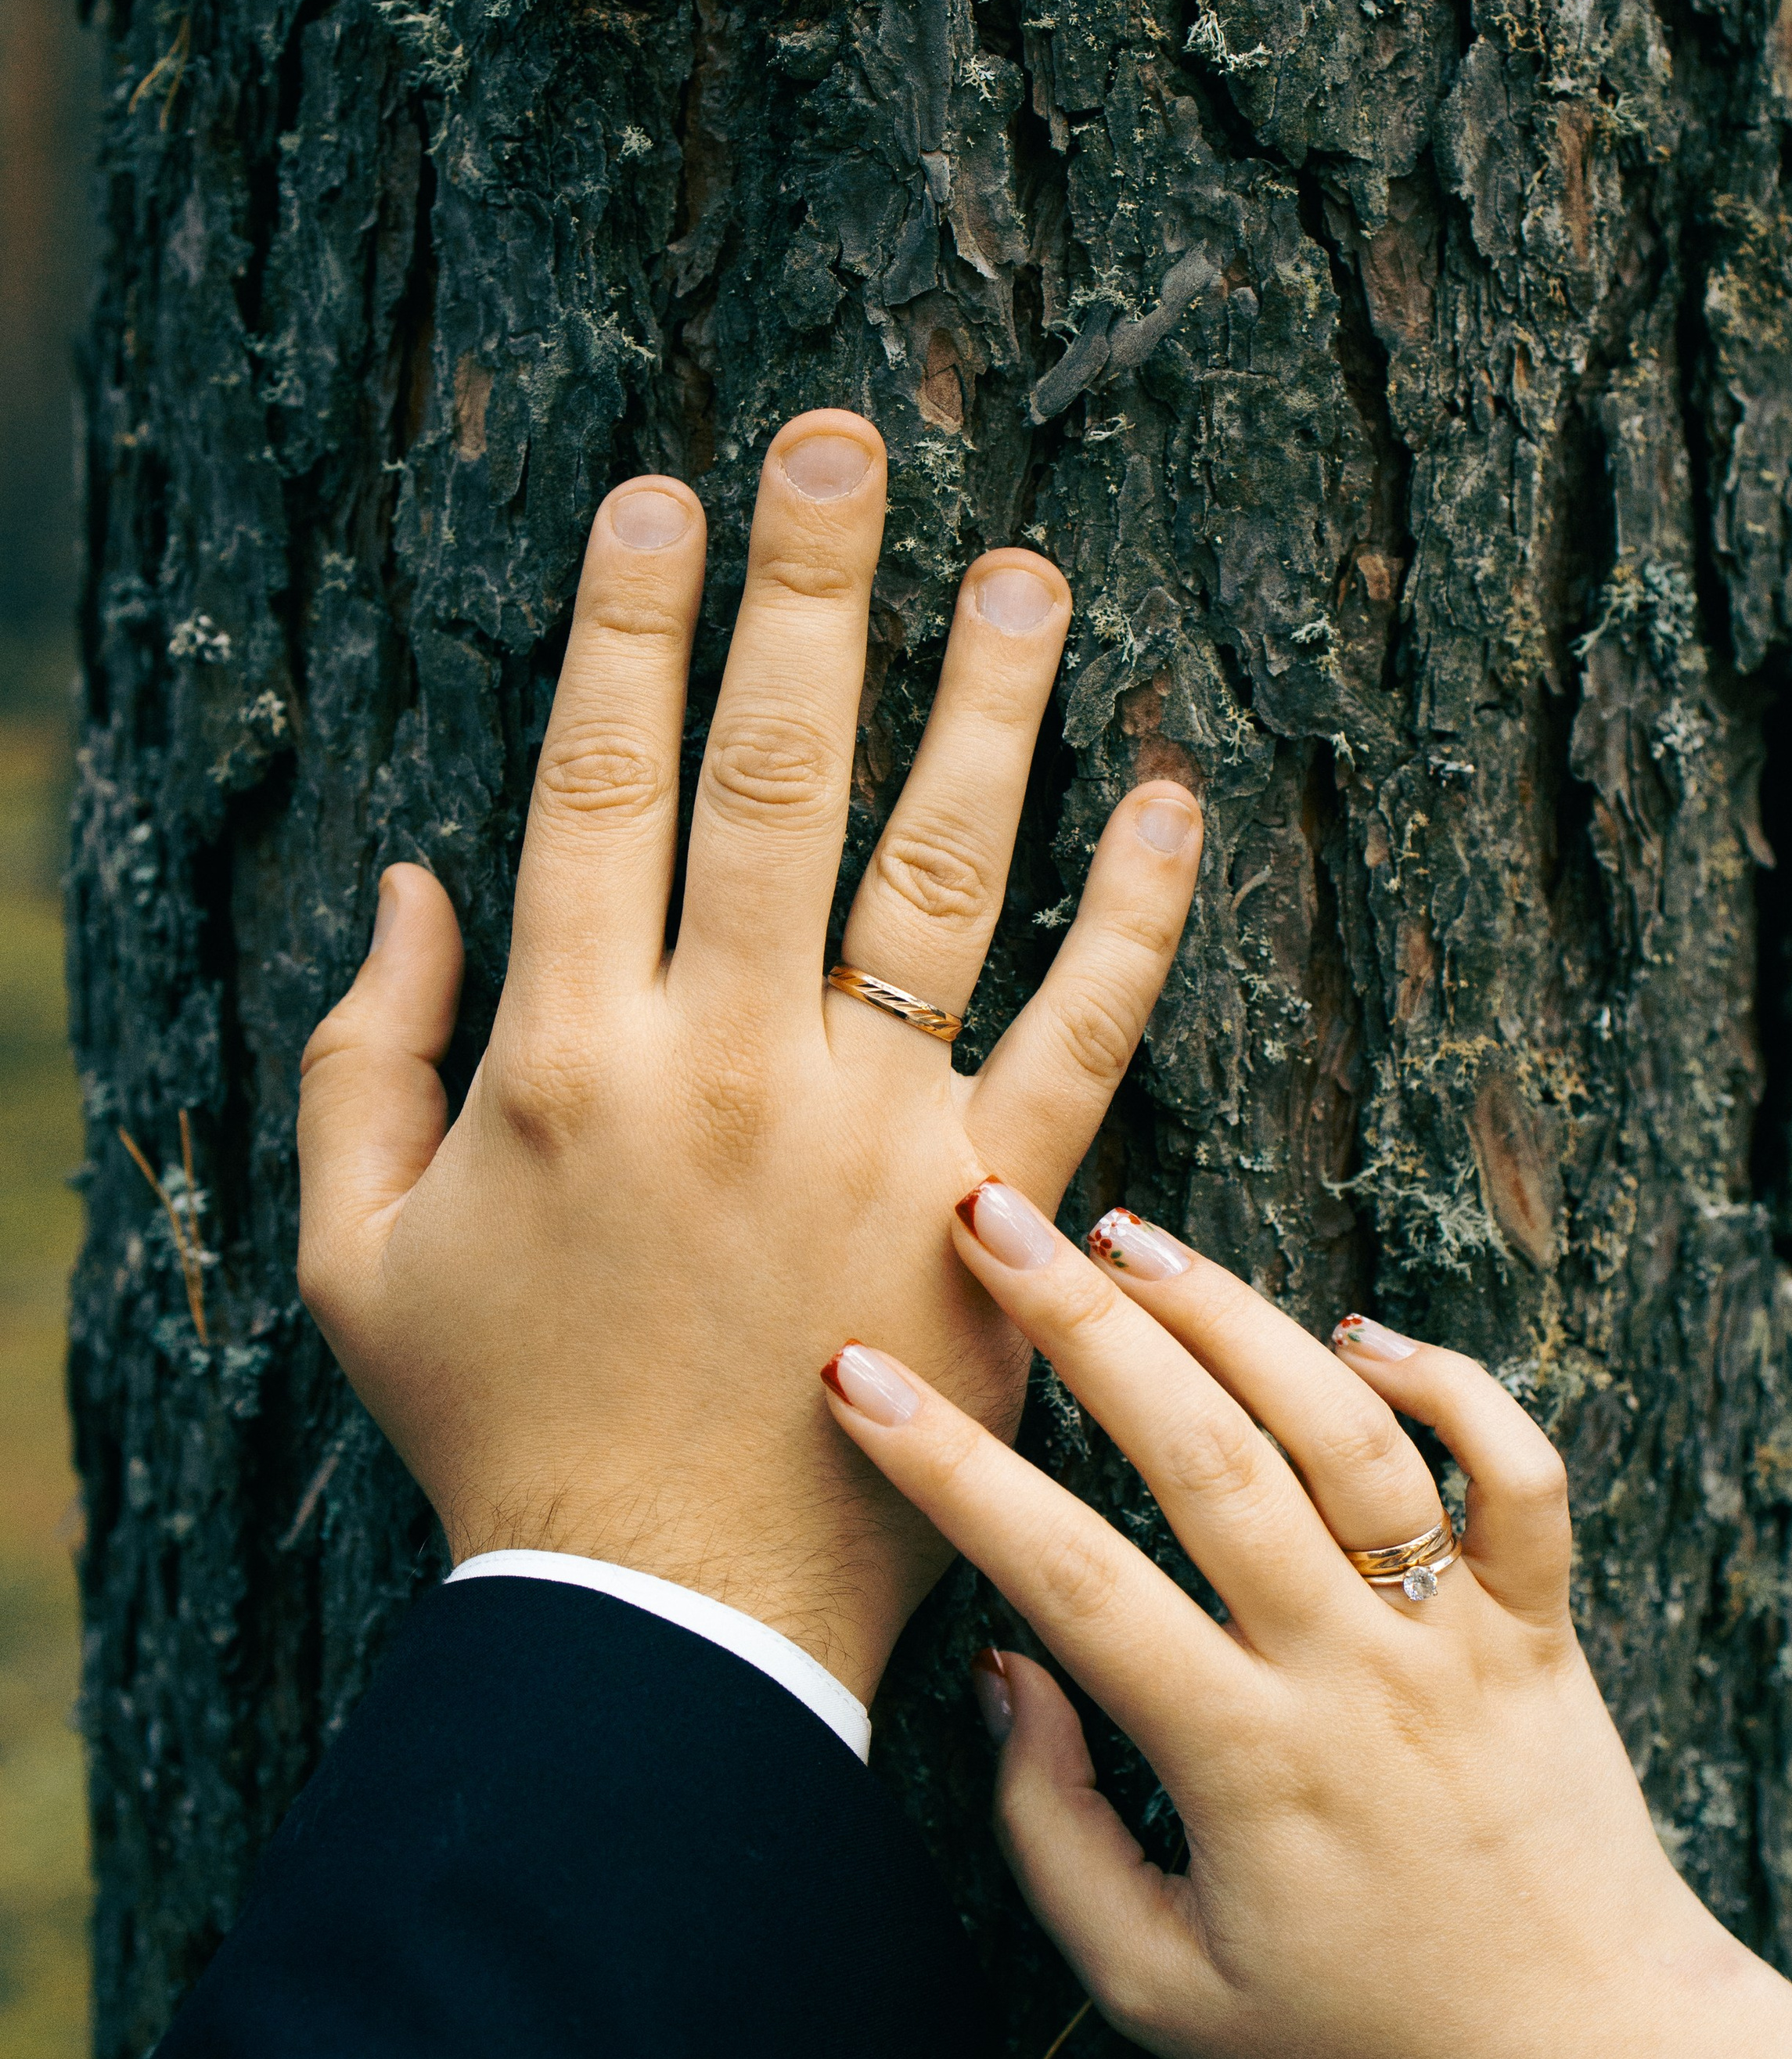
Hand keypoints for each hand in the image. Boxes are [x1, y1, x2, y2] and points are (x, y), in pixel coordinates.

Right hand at [295, 414, 1202, 1699]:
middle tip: (843, 439)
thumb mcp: (358, 1256)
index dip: (626, 620)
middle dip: (803, 591)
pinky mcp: (995, 1219)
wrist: (667, 1620)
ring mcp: (876, 1137)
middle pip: (766, 776)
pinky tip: (1168, 798)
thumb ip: (356, 1058)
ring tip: (1025, 567)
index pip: (595, 781)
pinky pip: (1084, 1037)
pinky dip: (1134, 915)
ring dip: (985, 706)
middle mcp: (726, 1066)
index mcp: (567, 1057)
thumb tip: (416, 881)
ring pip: (939, 874)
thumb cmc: (503, 1432)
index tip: (665, 495)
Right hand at [822, 1189, 1791, 2058]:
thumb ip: (1057, 1839)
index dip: (953, 1471)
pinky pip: (1523, 1473)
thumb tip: (1007, 1676)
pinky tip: (1358, 1335)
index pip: (1071, 1580)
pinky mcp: (1548, 1623)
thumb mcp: (1165, 1993)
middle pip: (1209, 1459)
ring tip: (1131, 1234)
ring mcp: (1464, 1636)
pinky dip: (1454, 1385)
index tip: (860, 1379)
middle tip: (987, 1222)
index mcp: (1245, 1763)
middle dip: (1082, 1326)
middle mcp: (1355, 1672)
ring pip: (1352, 1435)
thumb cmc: (1365, 2036)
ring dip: (1237, 1317)